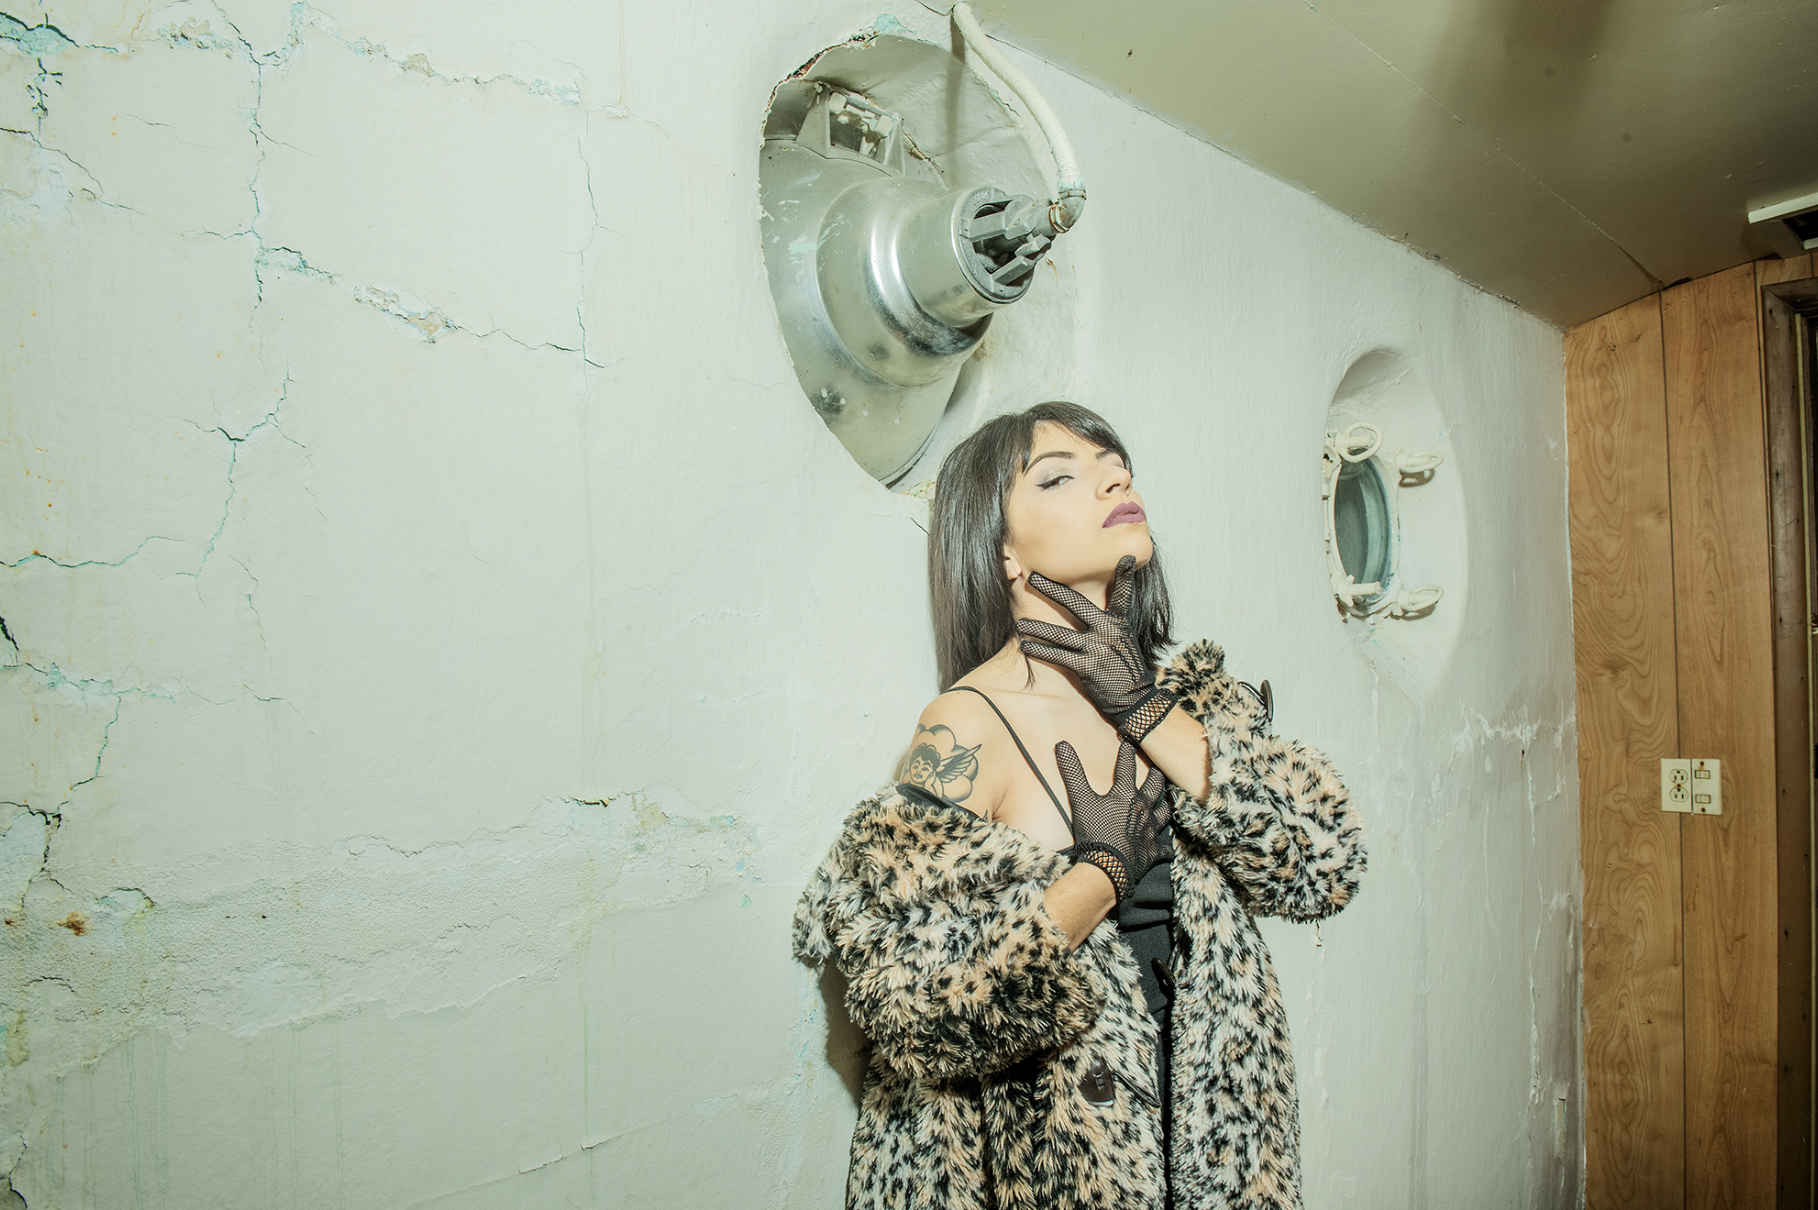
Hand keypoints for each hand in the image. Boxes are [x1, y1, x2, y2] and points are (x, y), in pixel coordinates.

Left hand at [1016, 556, 1178, 742]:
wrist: (1137, 700)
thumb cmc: (1126, 671)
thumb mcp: (1124, 642)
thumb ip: (1110, 626)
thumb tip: (1092, 617)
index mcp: (1120, 623)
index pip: (1123, 594)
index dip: (1125, 575)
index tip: (1124, 557)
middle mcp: (1109, 631)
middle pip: (1076, 603)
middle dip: (1052, 589)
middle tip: (1033, 578)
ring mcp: (1098, 648)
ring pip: (1060, 633)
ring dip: (1036, 628)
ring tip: (1019, 624)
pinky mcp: (1088, 667)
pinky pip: (1057, 655)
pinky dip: (1040, 651)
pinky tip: (1026, 647)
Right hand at [1055, 739, 1171, 904]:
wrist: (1109, 868)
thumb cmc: (1095, 833)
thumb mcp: (1080, 800)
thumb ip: (1073, 772)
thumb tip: (1062, 745)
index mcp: (1126, 795)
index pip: (1127, 767)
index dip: (1127, 752)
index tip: (1129, 741)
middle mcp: (1143, 809)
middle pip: (1154, 787)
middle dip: (1156, 775)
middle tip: (1157, 769)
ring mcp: (1150, 830)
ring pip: (1163, 812)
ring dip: (1164, 804)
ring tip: (1165, 799)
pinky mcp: (1152, 850)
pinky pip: (1163, 847)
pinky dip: (1164, 845)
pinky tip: (1165, 845)